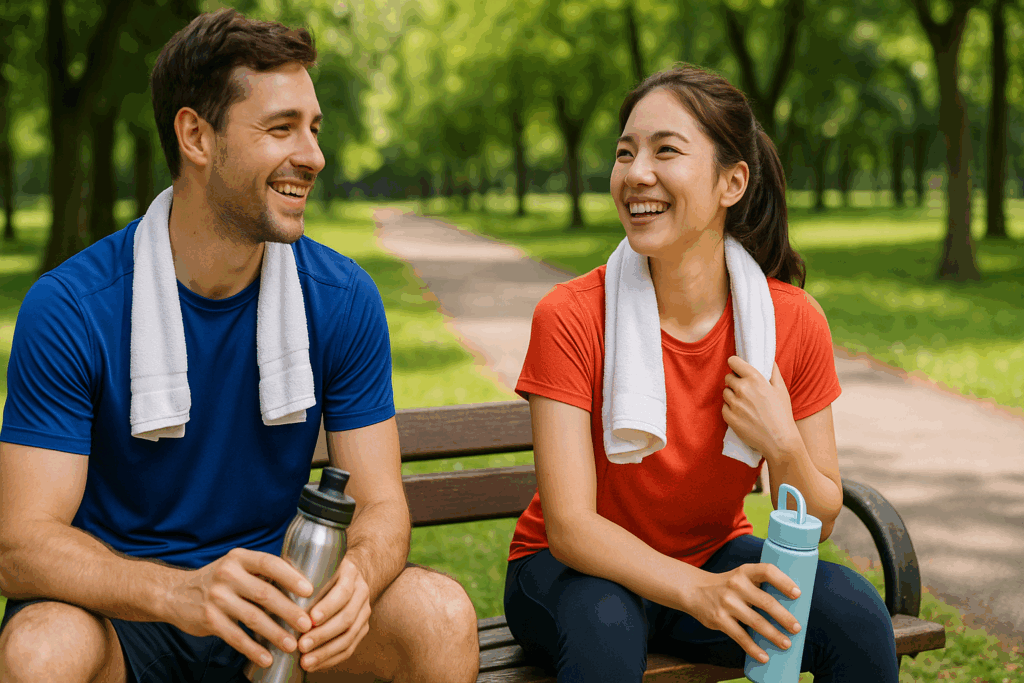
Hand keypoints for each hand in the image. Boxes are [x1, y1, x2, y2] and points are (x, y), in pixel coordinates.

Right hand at [169, 548, 313, 667]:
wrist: (175, 594)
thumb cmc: (218, 580)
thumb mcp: (237, 566)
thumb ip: (262, 573)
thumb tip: (303, 586)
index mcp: (239, 558)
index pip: (269, 563)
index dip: (291, 577)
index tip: (309, 591)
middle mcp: (227, 575)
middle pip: (265, 593)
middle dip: (289, 611)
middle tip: (307, 624)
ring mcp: (216, 597)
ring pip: (252, 617)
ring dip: (275, 633)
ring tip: (292, 645)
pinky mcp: (209, 619)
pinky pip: (236, 637)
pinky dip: (253, 649)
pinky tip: (267, 657)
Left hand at [296, 557, 371, 671]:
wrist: (348, 575)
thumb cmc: (324, 571)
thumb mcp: (317, 564)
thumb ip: (299, 574)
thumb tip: (269, 586)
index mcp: (350, 574)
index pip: (343, 592)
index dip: (328, 607)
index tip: (310, 619)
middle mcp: (361, 593)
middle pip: (346, 618)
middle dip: (323, 634)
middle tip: (302, 645)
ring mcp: (363, 612)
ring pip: (349, 636)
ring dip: (326, 651)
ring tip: (306, 661)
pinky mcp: (362, 628)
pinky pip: (349, 648)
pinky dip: (331, 659)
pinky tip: (314, 665)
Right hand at [689, 563, 802, 662]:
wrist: (694, 590)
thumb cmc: (728, 586)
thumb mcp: (740, 577)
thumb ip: (759, 586)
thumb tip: (790, 609)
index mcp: (745, 571)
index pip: (767, 571)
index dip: (784, 582)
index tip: (798, 594)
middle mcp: (736, 584)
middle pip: (766, 601)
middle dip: (784, 617)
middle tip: (797, 628)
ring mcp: (727, 602)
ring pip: (756, 622)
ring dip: (773, 635)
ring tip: (786, 644)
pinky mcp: (719, 619)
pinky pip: (740, 636)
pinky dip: (753, 648)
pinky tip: (764, 657)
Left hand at [722, 358, 800, 459]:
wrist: (779, 440)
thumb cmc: (782, 414)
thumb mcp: (781, 389)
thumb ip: (773, 371)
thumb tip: (767, 359)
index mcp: (755, 379)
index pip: (733, 361)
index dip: (735, 364)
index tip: (737, 369)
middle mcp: (742, 389)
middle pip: (728, 378)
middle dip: (735, 382)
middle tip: (745, 391)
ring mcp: (734, 404)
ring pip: (725, 393)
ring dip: (732, 396)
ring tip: (745, 404)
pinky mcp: (729, 417)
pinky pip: (723, 407)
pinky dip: (730, 409)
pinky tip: (742, 414)